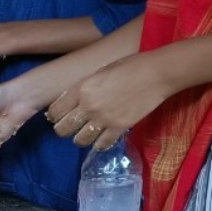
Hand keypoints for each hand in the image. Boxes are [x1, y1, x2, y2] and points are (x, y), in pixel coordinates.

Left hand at [46, 54, 171, 151]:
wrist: (156, 73)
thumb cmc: (130, 66)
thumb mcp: (100, 72)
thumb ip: (85, 87)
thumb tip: (74, 101)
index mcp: (81, 89)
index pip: (55, 112)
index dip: (56, 116)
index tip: (62, 116)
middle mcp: (88, 106)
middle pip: (63, 129)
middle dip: (65, 129)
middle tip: (75, 126)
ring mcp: (104, 119)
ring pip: (79, 140)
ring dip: (82, 138)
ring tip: (90, 133)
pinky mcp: (119, 127)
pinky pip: (101, 144)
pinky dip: (100, 143)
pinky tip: (104, 137)